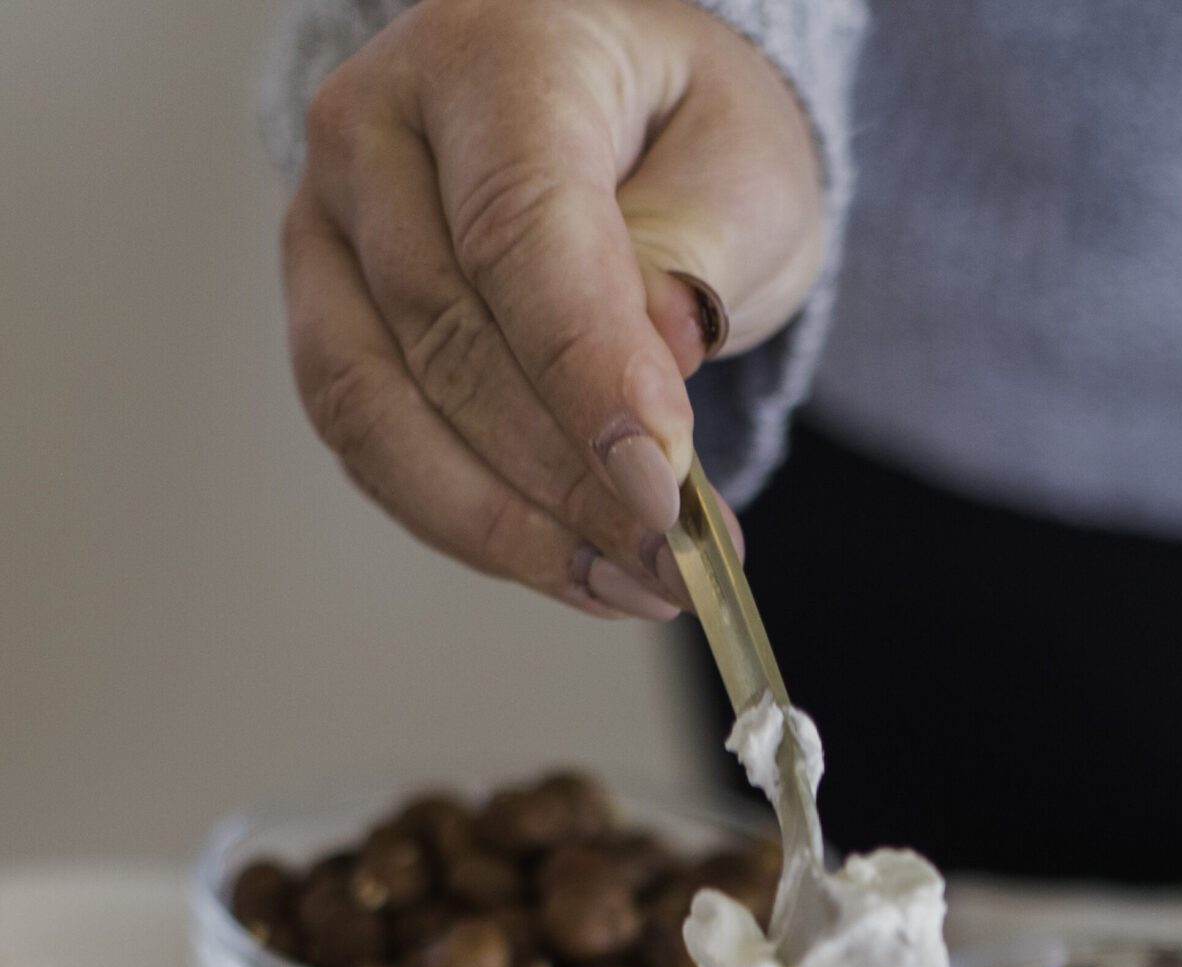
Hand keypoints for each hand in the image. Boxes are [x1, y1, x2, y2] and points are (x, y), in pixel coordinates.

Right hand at [283, 0, 823, 617]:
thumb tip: (654, 365)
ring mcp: (329, 226)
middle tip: (674, 562)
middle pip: (447, 340)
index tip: (661, 487)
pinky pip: (375, 452)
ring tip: (629, 584)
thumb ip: (699, 249)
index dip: (586, 376)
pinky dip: (475, 528)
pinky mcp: (326, 320)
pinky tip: (572, 565)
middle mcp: (378, 127)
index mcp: (495, 53)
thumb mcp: (741, 161)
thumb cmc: (681, 130)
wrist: (618, 118)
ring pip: (380, 414)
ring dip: (510, 530)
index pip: (518, 230)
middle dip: (569, 483)